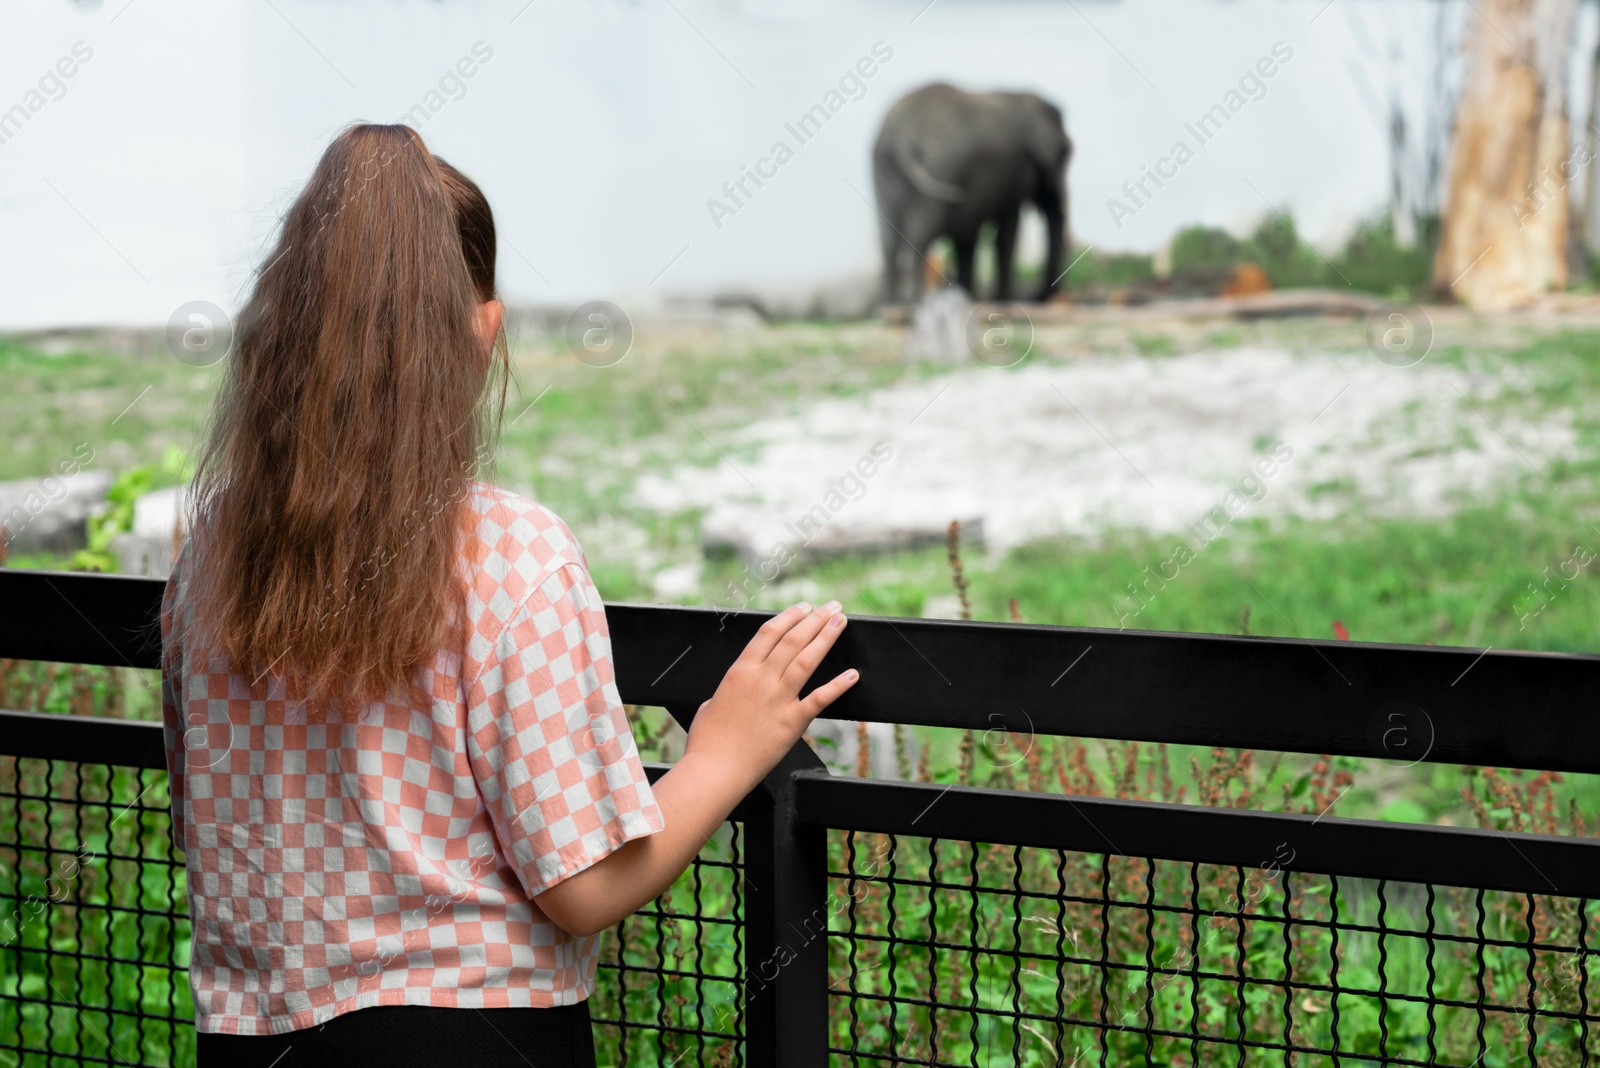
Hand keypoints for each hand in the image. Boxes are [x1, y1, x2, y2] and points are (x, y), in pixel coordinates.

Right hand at [683, 600, 857, 790]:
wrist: (715, 769)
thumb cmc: (708, 740)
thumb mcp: (711, 703)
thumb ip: (730, 689)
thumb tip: (736, 687)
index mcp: (740, 671)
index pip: (769, 633)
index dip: (790, 616)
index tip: (804, 607)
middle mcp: (761, 679)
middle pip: (793, 639)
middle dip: (815, 619)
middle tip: (832, 606)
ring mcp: (778, 699)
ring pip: (806, 660)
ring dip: (826, 637)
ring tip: (841, 621)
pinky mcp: (792, 721)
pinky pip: (819, 698)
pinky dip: (838, 685)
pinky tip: (852, 674)